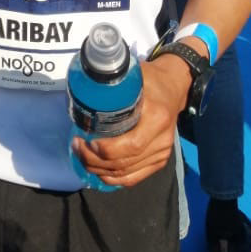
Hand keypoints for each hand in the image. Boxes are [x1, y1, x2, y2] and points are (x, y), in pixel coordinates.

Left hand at [71, 54, 190, 187]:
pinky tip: (97, 170)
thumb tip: (84, 82)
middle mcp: (162, 140)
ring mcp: (162, 153)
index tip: (83, 138)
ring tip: (81, 155)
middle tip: (76, 146)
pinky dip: (112, 178)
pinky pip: (133, 178)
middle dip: (94, 159)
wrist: (174, 87)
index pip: (130, 144)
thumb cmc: (150, 79)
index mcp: (157, 117)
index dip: (104, 149)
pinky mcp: (159, 161)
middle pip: (124, 162)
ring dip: (99, 169)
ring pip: (126, 173)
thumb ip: (112, 80)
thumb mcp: (133, 73)